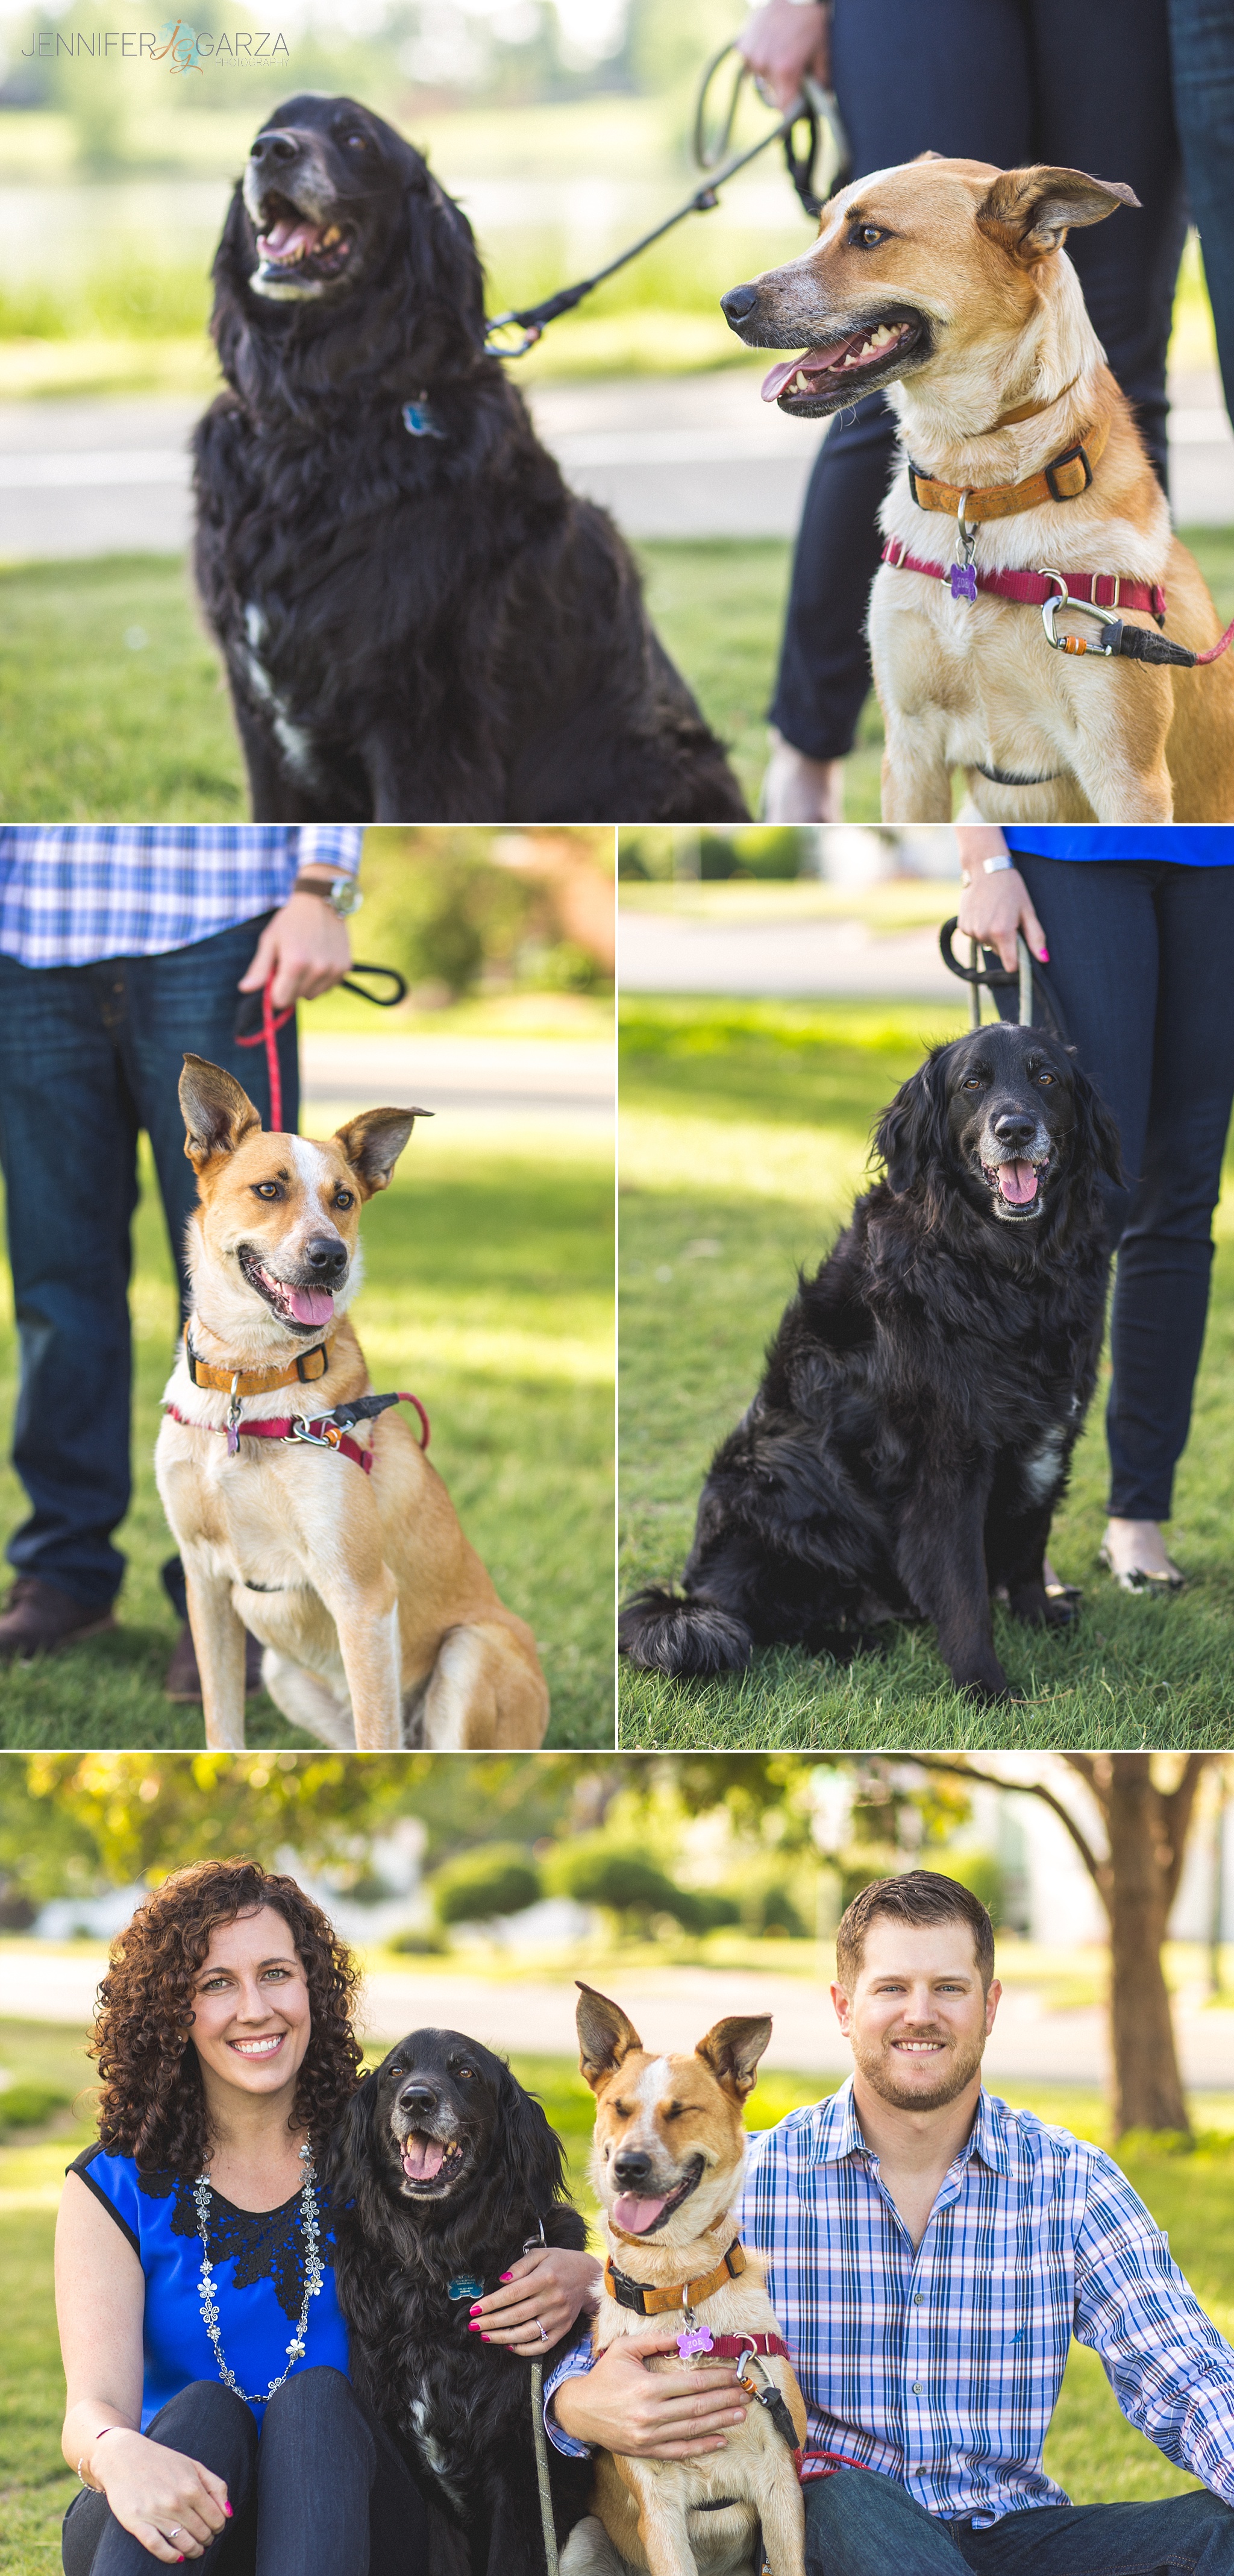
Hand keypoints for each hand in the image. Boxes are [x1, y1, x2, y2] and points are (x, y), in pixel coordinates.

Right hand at [88, 2427, 229, 2563]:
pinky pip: (158, 2548)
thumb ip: (216, 2486)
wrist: (123, 2456)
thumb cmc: (161, 2461)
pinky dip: (171, 2556)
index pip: (217, 2519)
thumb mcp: (193, 2465)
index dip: (219, 2527)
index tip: (214, 2527)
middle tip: (204, 2538)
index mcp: (192, 2487)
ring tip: (193, 2549)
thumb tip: (229, 2513)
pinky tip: (177, 2556)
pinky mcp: (137, 2524)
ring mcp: (156, 2514)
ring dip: (193, 2551)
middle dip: (207, 2539)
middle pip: (202, 2534)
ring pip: (184, 2544)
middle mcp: (176, 2502)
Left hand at [238, 890, 351, 1010]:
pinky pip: (327, 988)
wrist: (321, 900)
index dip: (273, 993)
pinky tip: (318, 961)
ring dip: (305, 985)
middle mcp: (317, 970)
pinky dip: (320, 980)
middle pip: (297, 999)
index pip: (280, 1000)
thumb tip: (245, 989)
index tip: (274, 979)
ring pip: (313, 995)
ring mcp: (333, 970)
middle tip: (289, 964)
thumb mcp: (270, 940)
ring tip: (305, 961)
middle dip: (289, 987)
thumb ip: (259, 968)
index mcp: (295, 964)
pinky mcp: (345, 968)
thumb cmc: (291, 920)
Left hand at [470, 2247, 601, 2355]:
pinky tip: (509, 2345)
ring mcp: (559, 2317)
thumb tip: (501, 2281)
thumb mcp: (541, 2254)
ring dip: (503, 2337)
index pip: (513, 2293)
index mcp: (545, 2278)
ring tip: (485, 2336)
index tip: (475, 2309)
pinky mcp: (563, 2329)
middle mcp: (553, 2299)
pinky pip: (542, 2345)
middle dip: (491, 2322)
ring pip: (526, 2333)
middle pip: (516, 2315)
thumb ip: (520, 2266)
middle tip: (473, 2325)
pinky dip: (524, 2349)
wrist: (589, 2277)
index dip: (492, 2303)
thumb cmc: (561, 2263)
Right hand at [552, 2332, 749, 2459]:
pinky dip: (702, 2447)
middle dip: (725, 2399)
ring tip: (740, 2414)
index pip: (692, 2384)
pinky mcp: (646, 2451)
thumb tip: (688, 2335)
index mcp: (647, 2387)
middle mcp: (650, 2414)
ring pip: (692, 2429)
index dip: (717, 2380)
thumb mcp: (626, 2349)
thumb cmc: (605, 2376)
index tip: (735, 2375)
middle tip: (746, 2394)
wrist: (580, 2411)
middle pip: (697, 2407)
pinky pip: (680, 2451)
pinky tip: (720, 2440)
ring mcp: (649, 2436)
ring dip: (720, 2422)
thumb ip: (658, 2340)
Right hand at [737, 0, 828, 109]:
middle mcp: (764, 65)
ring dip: (770, 73)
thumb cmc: (811, 20)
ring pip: (761, 79)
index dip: (791, 110)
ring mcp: (750, 55)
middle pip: (772, 94)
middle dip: (783, 87)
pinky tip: (770, 44)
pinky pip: (751, 63)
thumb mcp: (824, 51)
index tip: (796, 106)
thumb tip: (821, 102)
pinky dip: (760, 59)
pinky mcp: (741, 46)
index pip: (783, 109)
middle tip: (794, 68)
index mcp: (785, 70)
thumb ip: (822, 81)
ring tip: (781, 52)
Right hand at [954, 831, 1047, 974]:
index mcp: (1002, 932)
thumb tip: (1044, 959)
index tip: (1021, 949)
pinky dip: (981, 928)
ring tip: (995, 913)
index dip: (1018, 960)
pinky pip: (976, 936)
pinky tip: (984, 912)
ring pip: (987, 945)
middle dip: (1006, 943)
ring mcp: (971, 931)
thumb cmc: (1011, 888)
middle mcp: (984, 934)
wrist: (985, 868)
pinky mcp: (962, 926)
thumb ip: (1036, 937)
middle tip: (1008, 920)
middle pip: (1000, 953)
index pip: (1011, 966)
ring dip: (993, 935)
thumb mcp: (1028, 911)